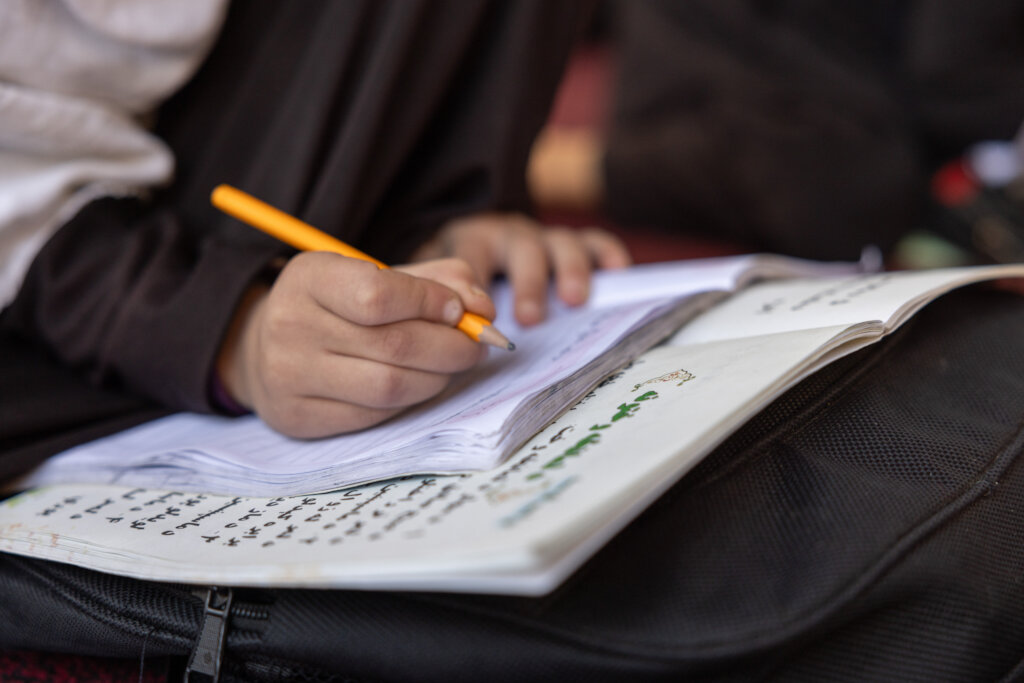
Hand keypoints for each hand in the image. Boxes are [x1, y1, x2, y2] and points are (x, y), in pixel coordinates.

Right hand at [216, 253, 491, 437]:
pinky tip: (419, 384)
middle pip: (393, 346)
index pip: (378, 295)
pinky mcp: (298, 418)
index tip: (459, 310)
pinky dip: (410, 400)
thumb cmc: (338, 306)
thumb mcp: (379, 275)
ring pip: (389, 387)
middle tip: (475, 345)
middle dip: (451, 347)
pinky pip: (374, 415)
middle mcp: (290, 326)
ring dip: (437, 378)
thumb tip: (484, 308)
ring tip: (451, 365)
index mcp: (308, 277)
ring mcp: (289, 377)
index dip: (431, 303)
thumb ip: (437, 281)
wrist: (265, 349)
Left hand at [411, 212, 630, 325]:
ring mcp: (545, 238)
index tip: (482, 315)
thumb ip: (437, 303)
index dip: (477, 283)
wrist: (476, 242)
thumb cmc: (457, 279)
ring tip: (572, 301)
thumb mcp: (436, 284)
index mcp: (471, 241)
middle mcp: (510, 235)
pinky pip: (595, 242)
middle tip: (530, 319)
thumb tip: (441, 344)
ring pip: (561, 244)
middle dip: (527, 284)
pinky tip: (618, 274)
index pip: (471, 255)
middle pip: (522, 250)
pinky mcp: (575, 243)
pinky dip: (608, 254)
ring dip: (568, 270)